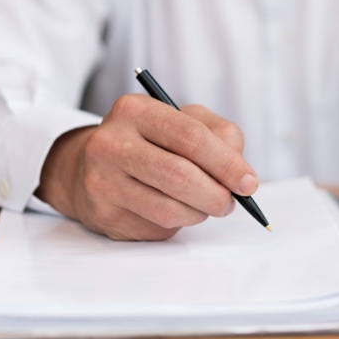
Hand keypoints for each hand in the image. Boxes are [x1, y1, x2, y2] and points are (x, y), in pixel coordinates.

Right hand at [35, 95, 257, 240]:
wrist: (90, 166)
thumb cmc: (152, 141)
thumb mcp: (185, 121)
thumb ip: (221, 136)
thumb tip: (242, 174)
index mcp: (135, 110)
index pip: (190, 137)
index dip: (226, 163)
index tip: (248, 183)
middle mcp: (111, 143)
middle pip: (179, 176)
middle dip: (216, 195)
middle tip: (231, 202)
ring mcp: (102, 181)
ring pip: (169, 210)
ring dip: (199, 213)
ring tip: (203, 204)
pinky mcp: (103, 215)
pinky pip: (157, 228)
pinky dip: (178, 224)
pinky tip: (172, 209)